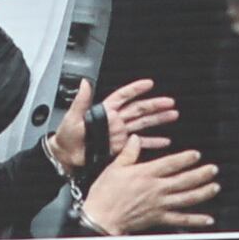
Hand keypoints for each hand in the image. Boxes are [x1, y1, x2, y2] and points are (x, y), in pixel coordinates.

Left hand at [49, 74, 173, 177]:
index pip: (123, 96)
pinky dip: (152, 142)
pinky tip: (164, 141)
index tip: (148, 84)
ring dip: (157, 120)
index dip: (135, 89)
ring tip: (172, 115)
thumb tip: (84, 82)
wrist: (66, 156)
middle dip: (154, 105)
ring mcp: (120, 133)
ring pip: (142, 124)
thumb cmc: (67, 136)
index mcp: (105, 110)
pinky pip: (139, 143)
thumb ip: (82, 100)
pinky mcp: (121, 147)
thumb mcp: (73, 116)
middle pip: (138, 109)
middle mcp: (115, 120)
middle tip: (169, 102)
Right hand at [80, 134, 223, 234]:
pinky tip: (207, 219)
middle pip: (184, 180)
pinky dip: (195, 220)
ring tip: (215, 187)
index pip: (170, 164)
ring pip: (186, 198)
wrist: (101, 219)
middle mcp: (156, 189)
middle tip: (213, 169)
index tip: (197, 155)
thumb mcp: (114, 167)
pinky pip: (180, 219)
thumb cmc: (104, 194)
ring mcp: (159, 205)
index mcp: (145, 173)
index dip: (185, 158)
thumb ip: (128, 153)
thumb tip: (135, 138)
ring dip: (203, 192)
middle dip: (201, 174)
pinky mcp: (158, 219)